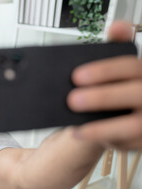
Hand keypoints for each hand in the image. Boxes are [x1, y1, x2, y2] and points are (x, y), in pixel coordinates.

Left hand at [68, 21, 141, 148]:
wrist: (130, 113)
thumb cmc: (120, 87)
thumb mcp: (121, 68)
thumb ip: (117, 48)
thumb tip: (117, 26)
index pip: (130, 67)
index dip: (104, 70)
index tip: (77, 76)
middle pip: (135, 94)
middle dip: (102, 97)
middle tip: (72, 100)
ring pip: (134, 126)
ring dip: (103, 128)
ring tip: (77, 129)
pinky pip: (128, 143)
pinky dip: (105, 140)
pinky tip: (83, 136)